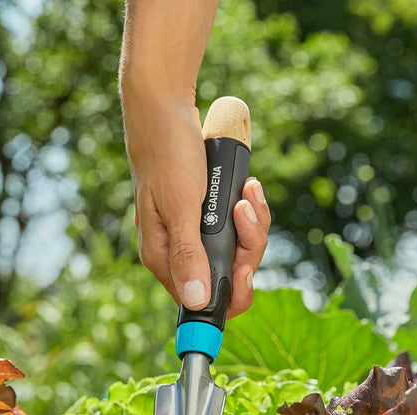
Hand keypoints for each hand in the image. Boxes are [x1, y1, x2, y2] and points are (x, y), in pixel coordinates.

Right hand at [122, 94, 270, 318]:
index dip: (231, 292)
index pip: (203, 303)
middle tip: (245, 212)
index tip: (245, 268)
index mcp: (163, 259)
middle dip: (248, 249)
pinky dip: (250, 212)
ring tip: (248, 193)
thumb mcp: (180, 205)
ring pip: (238, 253)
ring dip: (252, 225)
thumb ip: (188, 254)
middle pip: (228, 278)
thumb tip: (196, 302)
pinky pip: (239, 230)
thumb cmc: (167, 154)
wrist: (165, 110)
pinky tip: (248, 188)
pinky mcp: (207, 219)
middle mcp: (178, 254)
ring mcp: (194, 236)